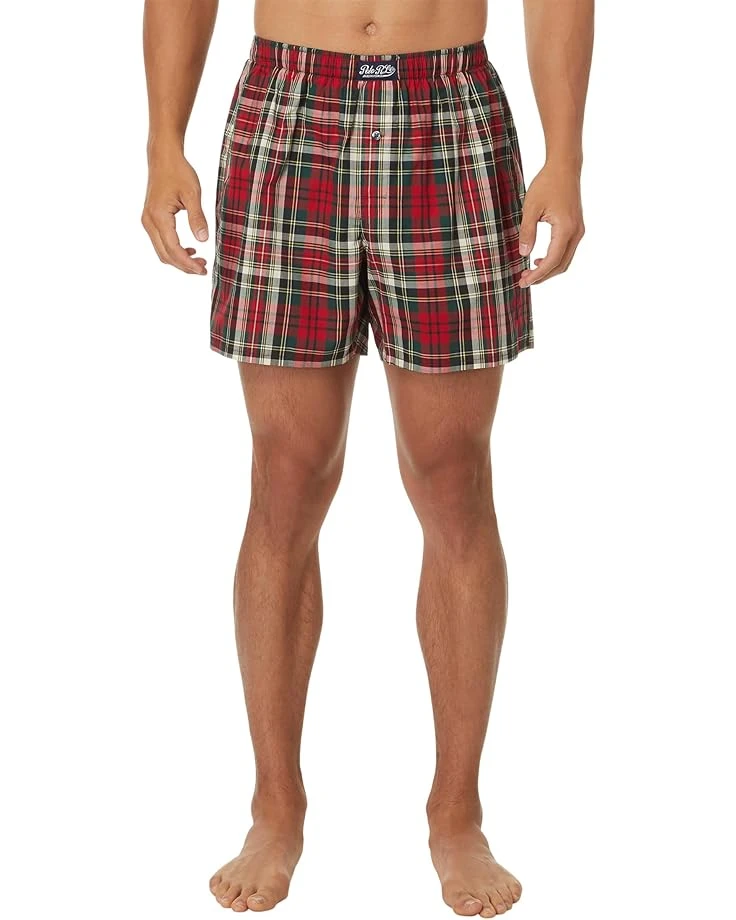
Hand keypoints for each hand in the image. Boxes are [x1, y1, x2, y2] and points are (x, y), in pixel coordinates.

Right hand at [142, 152, 208, 274]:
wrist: (163, 158)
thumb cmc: (178, 172)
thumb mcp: (193, 194)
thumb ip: (197, 218)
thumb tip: (204, 240)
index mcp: (159, 217)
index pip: (173, 249)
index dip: (188, 263)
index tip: (203, 270)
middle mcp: (149, 221)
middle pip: (165, 255)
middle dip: (184, 266)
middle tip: (203, 269)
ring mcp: (148, 221)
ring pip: (162, 251)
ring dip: (179, 260)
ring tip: (199, 261)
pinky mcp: (151, 219)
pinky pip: (160, 242)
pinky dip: (174, 251)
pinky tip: (190, 250)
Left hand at [518, 164, 584, 287]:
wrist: (564, 167)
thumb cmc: (547, 184)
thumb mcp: (531, 208)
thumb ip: (527, 232)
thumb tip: (524, 254)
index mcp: (566, 229)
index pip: (552, 261)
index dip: (537, 274)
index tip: (523, 281)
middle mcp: (576, 232)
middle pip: (561, 265)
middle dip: (542, 276)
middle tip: (523, 280)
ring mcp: (579, 231)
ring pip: (565, 260)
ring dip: (548, 270)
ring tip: (529, 272)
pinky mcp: (576, 228)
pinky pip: (566, 251)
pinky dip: (554, 260)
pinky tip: (539, 260)